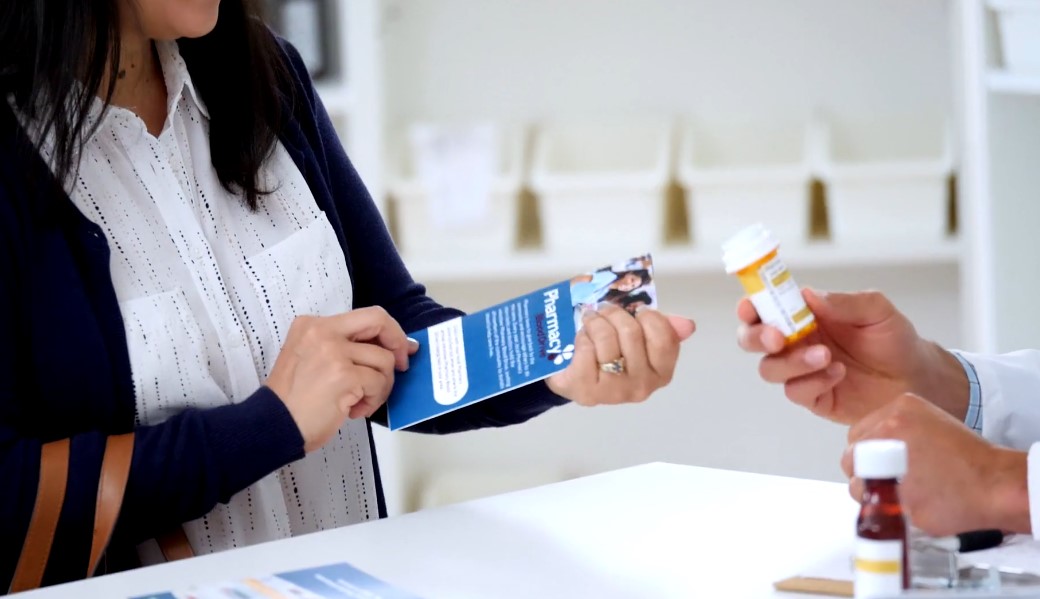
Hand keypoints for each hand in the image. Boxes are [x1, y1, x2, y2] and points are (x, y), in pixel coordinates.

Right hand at [265, 307, 418, 452]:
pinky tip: (354, 409)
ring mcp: (333, 351)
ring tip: (360, 401)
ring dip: (381, 386)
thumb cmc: (293, 400)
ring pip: (384, 360)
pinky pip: (379, 382)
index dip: (388, 332)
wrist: (274, 425)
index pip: (364, 316)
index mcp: (312, 325)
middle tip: (402, 365)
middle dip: (398, 342)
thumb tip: (392, 347)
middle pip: (379, 321)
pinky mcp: (344, 375)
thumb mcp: (312, 358)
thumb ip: (345, 347)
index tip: (398, 348)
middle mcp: (322, 331)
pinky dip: (374, 400)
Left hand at [547, 305, 695, 405]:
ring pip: (607, 338)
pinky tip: (581, 343)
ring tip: (590, 323)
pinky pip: (586, 349)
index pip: (664, 337)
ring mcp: (616, 392)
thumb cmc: (611, 352)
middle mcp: (643, 386)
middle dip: (614, 314)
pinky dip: (581, 338)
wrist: (575, 376)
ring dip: (594, 323)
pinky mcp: (588, 392)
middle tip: (604, 312)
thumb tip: (688, 325)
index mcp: (662, 372)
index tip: (636, 313)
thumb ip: (664, 329)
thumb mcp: (639, 336)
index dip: (648, 317)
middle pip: (631, 332)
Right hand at [736, 288, 967, 424]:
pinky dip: (814, 382)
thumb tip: (808, 295)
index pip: (763, 307)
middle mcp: (795, 342)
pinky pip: (796, 391)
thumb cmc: (894, 339)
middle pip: (751, 340)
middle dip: (756, 337)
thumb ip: (844, 302)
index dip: (749, 306)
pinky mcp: (813, 396)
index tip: (750, 307)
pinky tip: (838, 374)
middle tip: (778, 338)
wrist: (916, 378)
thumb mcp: (877, 310)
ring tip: (825, 357)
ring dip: (791, 362)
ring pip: (770, 368)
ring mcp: (801, 371)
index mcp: (803, 315)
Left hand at [842, 393, 1029, 536]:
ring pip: (857, 484)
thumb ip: (895, 431)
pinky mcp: (893, 496)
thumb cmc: (967, 458)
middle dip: (865, 471)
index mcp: (896, 411)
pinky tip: (908, 504)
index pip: (857, 435)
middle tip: (886, 480)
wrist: (993, 483)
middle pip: (852, 458)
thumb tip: (871, 448)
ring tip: (899, 493)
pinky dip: (887, 509)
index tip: (879, 462)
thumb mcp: (928, 422)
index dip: (867, 452)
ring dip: (873, 493)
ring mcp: (887, 464)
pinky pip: (875, 506)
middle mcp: (886, 433)